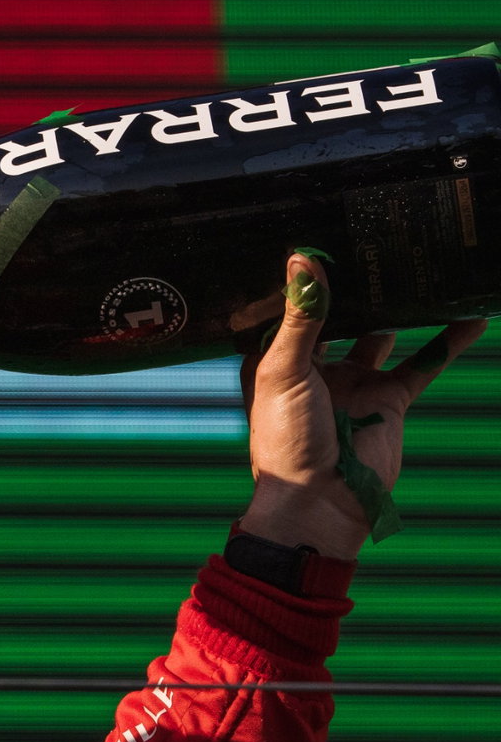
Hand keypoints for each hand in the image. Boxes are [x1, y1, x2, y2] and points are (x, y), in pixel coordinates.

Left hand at [239, 252, 485, 558]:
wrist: (320, 502)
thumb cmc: (286, 439)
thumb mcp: (286, 370)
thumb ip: (301, 317)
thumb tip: (303, 260)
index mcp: (274, 358)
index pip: (287, 309)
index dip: (300, 280)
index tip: (316, 239)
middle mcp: (314, 366)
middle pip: (337, 317)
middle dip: (351, 289)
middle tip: (370, 245)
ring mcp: (354, 381)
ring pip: (381, 335)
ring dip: (396, 309)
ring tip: (413, 269)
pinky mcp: (389, 399)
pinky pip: (422, 364)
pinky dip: (445, 342)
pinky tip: (467, 316)